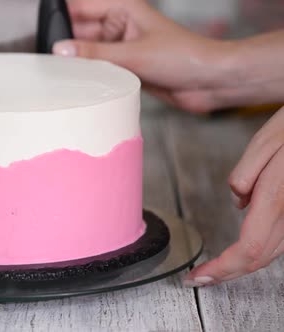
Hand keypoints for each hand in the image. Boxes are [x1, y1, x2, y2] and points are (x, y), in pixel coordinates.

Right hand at [53, 0, 234, 112]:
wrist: (210, 82)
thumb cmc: (184, 56)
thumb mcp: (134, 54)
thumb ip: (95, 54)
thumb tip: (60, 49)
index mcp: (122, 9)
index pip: (80, 8)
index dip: (60, 18)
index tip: (42, 34)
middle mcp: (119, 26)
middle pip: (79, 32)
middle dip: (65, 45)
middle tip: (49, 61)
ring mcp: (120, 48)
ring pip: (86, 53)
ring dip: (76, 64)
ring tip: (63, 75)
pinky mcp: (123, 68)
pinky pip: (97, 70)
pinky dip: (87, 77)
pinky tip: (78, 85)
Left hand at [184, 107, 283, 285]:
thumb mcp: (269, 141)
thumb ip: (247, 174)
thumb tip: (239, 201)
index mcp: (279, 197)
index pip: (248, 249)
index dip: (221, 269)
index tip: (197, 277)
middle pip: (259, 258)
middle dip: (226, 273)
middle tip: (199, 279)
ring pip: (272, 252)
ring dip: (241, 266)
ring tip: (214, 270)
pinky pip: (280, 239)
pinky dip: (258, 251)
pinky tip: (240, 252)